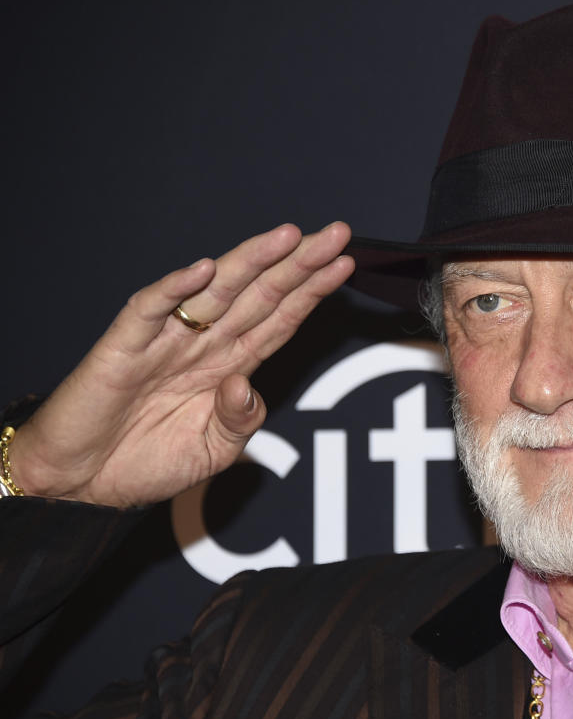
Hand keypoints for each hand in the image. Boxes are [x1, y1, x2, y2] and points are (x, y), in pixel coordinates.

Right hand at [8, 223, 355, 506]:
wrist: (82, 484)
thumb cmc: (146, 462)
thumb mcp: (213, 451)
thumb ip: (240, 421)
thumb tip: (247, 387)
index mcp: (228, 365)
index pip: (280, 318)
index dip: (311, 291)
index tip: (344, 264)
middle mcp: (202, 344)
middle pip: (260, 294)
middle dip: (299, 264)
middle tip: (337, 234)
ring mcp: (164, 341)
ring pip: (215, 292)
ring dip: (251, 262)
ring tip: (289, 237)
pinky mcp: (123, 347)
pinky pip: (149, 310)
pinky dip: (174, 289)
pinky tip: (204, 270)